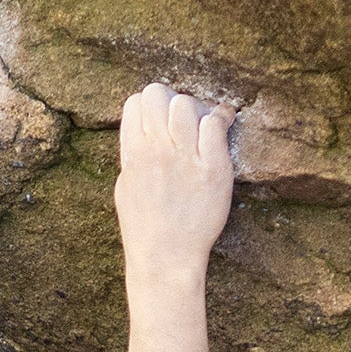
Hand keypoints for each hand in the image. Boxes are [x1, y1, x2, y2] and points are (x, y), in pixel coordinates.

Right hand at [114, 82, 234, 275]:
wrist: (166, 258)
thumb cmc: (145, 226)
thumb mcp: (126, 186)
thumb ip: (133, 154)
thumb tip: (142, 130)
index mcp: (133, 154)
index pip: (136, 101)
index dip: (151, 106)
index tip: (162, 120)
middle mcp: (156, 151)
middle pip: (160, 93)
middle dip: (172, 101)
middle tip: (184, 121)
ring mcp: (185, 158)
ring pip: (186, 104)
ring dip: (196, 110)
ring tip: (204, 126)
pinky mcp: (213, 169)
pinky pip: (215, 124)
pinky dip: (221, 120)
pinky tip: (224, 126)